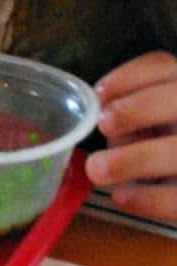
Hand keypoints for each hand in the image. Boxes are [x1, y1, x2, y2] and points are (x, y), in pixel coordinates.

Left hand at [85, 52, 176, 220]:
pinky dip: (149, 199)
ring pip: (176, 153)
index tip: (98, 94)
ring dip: (134, 159)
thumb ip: (129, 111)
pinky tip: (122, 197)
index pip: (163, 66)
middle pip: (176, 100)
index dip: (129, 77)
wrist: (175, 177)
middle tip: (104, 125)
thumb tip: (98, 111)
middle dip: (138, 110)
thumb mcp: (144, 119)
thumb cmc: (154, 143)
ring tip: (97, 169)